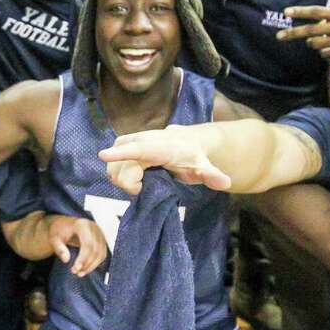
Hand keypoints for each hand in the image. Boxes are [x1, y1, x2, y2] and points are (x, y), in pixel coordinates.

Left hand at [47, 215, 108, 276]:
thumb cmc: (58, 232)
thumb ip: (59, 248)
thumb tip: (66, 259)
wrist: (63, 225)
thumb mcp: (54, 239)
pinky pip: (102, 254)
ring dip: (91, 266)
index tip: (75, 269)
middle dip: (86, 264)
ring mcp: (99, 234)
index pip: (87, 244)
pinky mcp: (101, 240)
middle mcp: (94, 228)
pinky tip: (86, 269)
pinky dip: (95, 264)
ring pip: (100, 253)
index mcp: (82, 225)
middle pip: (95, 250)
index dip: (83, 258)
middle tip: (75, 272)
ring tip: (80, 273)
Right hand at [98, 125, 231, 194]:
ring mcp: (131, 141)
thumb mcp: (204, 167)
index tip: (103, 155)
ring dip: (123, 179)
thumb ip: (212, 175)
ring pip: (114, 166)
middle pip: (123, 166)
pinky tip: (133, 178)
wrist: (186, 141)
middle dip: (130, 183)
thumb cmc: (194, 157)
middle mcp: (143, 140)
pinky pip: (112, 163)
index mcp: (162, 146)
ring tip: (141, 182)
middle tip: (144, 188)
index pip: (139, 149)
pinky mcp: (123, 144)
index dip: (122, 153)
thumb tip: (225, 182)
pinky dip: (119, 175)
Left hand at [277, 6, 329, 58]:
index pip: (317, 11)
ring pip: (315, 44)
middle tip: (279, 36)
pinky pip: (325, 54)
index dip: (301, 11)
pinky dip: (323, 52)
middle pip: (311, 30)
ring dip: (311, 42)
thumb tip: (312, 29)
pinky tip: (328, 48)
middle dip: (293, 33)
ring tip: (314, 40)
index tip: (286, 12)